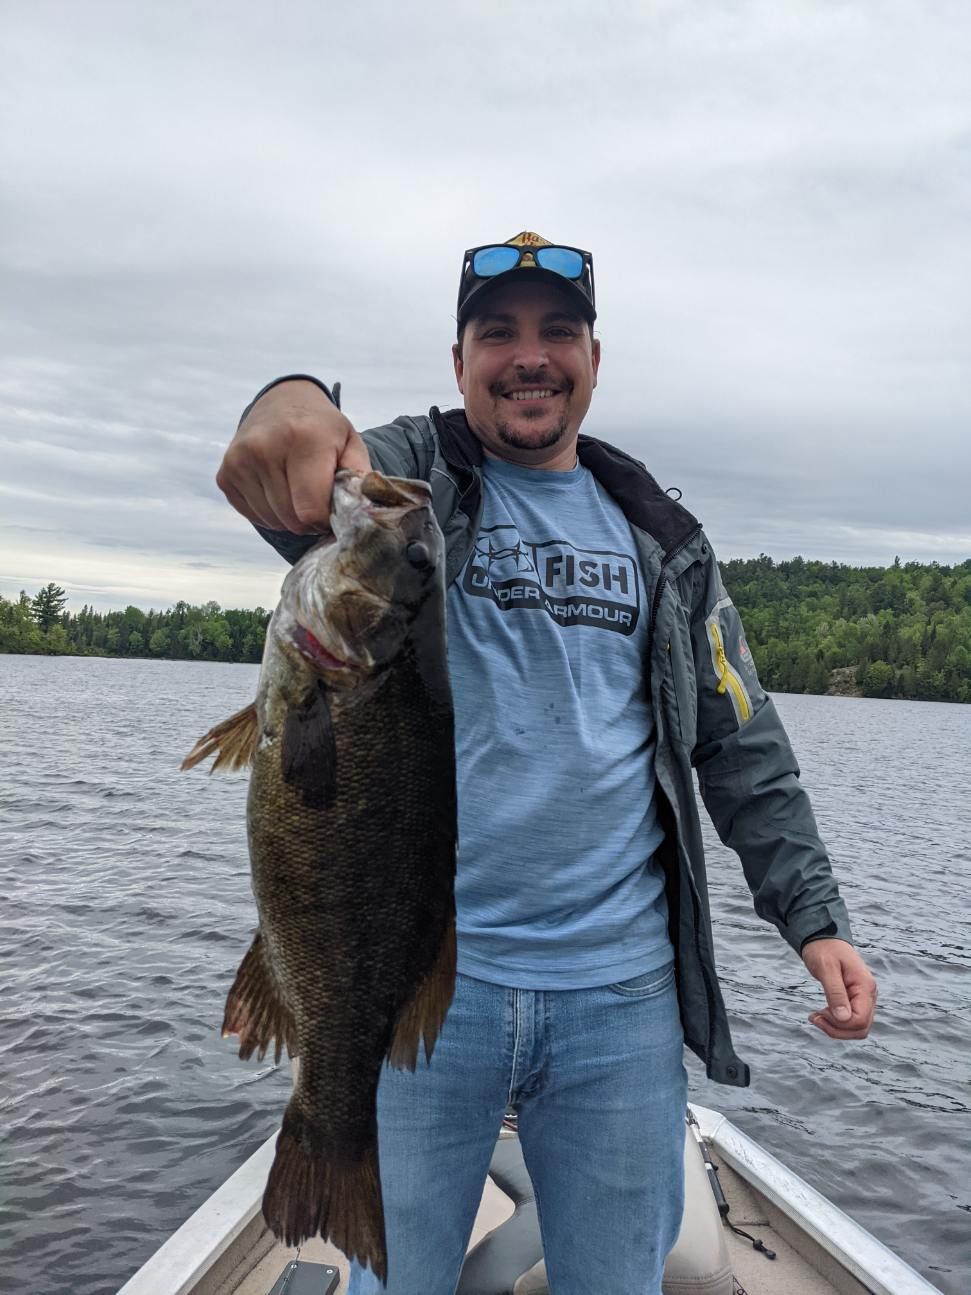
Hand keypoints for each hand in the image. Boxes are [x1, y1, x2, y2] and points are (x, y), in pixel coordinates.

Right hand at [217, 379, 371, 532]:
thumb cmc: (322, 428)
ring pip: (273, 521)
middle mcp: (265, 447)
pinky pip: (254, 516)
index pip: (311, 510)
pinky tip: (279, 488)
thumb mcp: (350, 442)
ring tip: (298, 490)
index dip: (325, 519)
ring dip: (290, 516)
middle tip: (317, 497)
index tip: (332, 507)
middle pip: (292, 519)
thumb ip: (360, 478)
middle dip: (309, 519)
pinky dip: (271, 512)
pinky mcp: (225, 474)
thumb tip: (364, 512)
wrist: (282, 402)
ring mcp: (240, 461)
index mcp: (303, 438)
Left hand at [802, 938, 876, 1038]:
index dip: (840, 1024)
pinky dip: (836, 1023)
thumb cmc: (823, 949)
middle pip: (861, 1028)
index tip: (820, 1011)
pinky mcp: (855, 1000)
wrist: (823, 938)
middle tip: (814, 1017)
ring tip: (816, 1017)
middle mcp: (869, 995)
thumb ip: (836, 993)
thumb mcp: (826, 968)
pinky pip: (851, 1021)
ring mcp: (864, 998)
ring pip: (858, 1028)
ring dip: (836, 1028)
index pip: (860, 1020)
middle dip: (837, 1029)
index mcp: (865, 986)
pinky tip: (821, 1014)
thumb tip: (844, 1018)